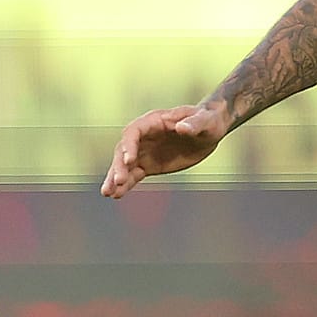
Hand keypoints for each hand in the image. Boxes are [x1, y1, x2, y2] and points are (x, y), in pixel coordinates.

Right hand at [100, 104, 229, 198]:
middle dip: (119, 166)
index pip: (134, 132)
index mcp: (154, 121)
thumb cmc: (208, 121)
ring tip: (107, 193)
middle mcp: (144, 136)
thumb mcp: (206, 121)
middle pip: (124, 150)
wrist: (209, 131)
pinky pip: (134, 175)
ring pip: (124, 165)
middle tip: (118, 182)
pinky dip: (125, 185)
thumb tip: (182, 128)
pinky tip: (116, 196)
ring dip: (115, 178)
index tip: (128, 161)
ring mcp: (145, 151)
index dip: (129, 146)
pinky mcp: (149, 165)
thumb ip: (194, 124)